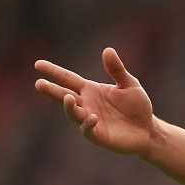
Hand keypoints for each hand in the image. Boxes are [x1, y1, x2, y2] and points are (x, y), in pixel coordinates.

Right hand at [34, 48, 154, 156]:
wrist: (147, 129)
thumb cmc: (137, 105)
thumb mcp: (129, 84)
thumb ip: (117, 69)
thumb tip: (108, 50)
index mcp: (90, 90)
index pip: (68, 79)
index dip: (54, 72)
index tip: (38, 64)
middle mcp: (86, 104)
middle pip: (64, 96)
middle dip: (51, 90)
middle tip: (39, 83)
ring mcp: (90, 120)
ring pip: (73, 113)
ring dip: (69, 106)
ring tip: (67, 98)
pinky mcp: (98, 135)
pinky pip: (88, 129)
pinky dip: (87, 123)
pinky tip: (92, 117)